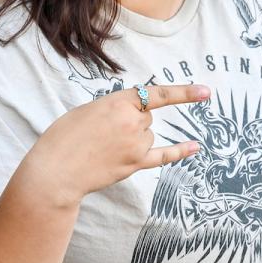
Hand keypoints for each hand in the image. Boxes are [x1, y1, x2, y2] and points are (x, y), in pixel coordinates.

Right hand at [24, 84, 208, 207]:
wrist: (55, 171)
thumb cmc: (63, 137)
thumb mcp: (86, 110)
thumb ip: (112, 109)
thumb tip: (129, 115)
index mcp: (117, 102)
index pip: (155, 94)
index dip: (183, 93)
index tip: (206, 92)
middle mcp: (131, 122)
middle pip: (146, 117)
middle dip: (130, 120)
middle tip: (102, 131)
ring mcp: (135, 145)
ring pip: (147, 136)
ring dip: (133, 138)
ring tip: (104, 147)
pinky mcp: (134, 165)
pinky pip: (162, 155)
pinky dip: (180, 151)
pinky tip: (195, 146)